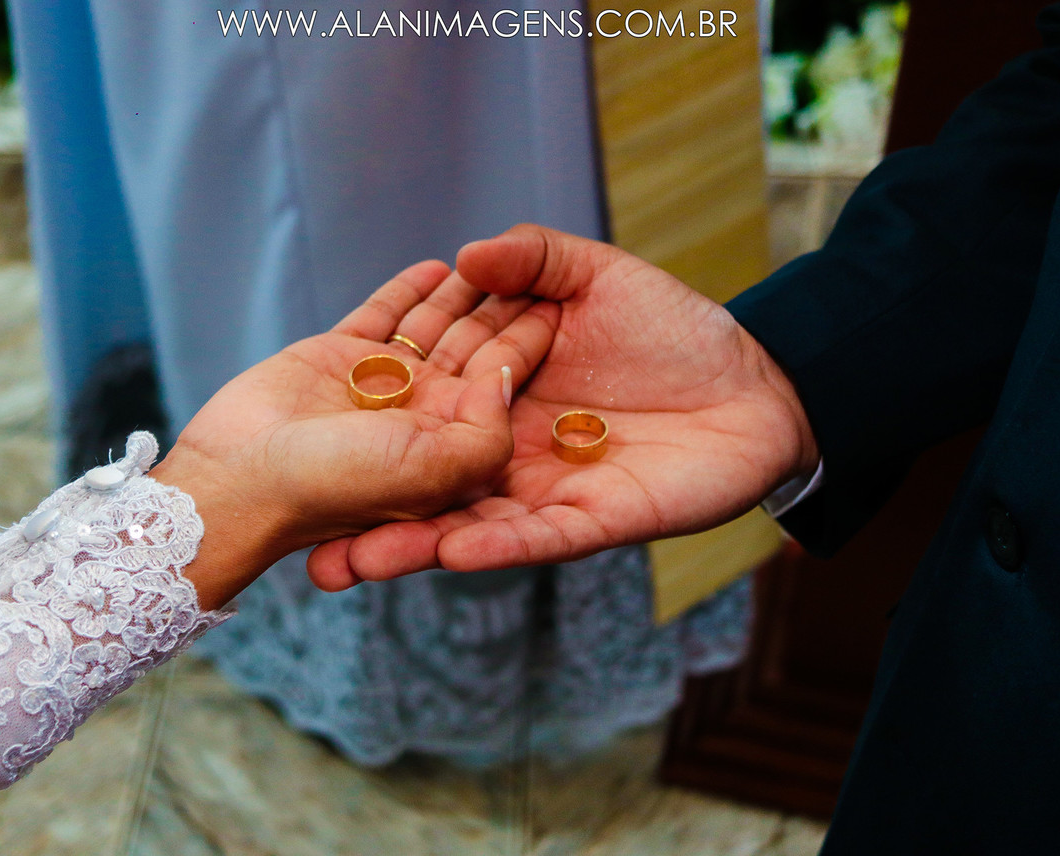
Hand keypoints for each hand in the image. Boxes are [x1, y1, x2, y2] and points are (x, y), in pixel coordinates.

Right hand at [152, 259, 557, 607]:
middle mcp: (422, 415)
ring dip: (462, 295)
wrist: (239, 482)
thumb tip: (505, 379)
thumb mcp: (433, 472)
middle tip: (535, 268)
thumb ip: (487, 432)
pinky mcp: (337, 359)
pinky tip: (436, 266)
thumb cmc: (335, 487)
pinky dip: (408, 292)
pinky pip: (383, 316)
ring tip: (489, 257)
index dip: (532, 342)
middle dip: (502, 311)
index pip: (503, 383)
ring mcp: (380, 387)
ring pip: (433, 329)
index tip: (566, 301)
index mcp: (451, 445)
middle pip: (473, 351)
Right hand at [307, 225, 818, 586]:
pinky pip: (540, 538)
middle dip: (372, 513)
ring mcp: (549, 491)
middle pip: (430, 486)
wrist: (758, 379)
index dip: (369, 429)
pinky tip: (454, 551)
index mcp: (500, 395)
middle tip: (308, 536)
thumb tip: (462, 255)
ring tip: (358, 560)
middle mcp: (511, 450)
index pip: (423, 413)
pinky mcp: (595, 520)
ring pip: (472, 523)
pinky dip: (500, 546)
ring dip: (418, 545)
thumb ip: (532, 260)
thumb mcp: (595, 275)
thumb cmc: (676, 328)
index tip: (302, 444)